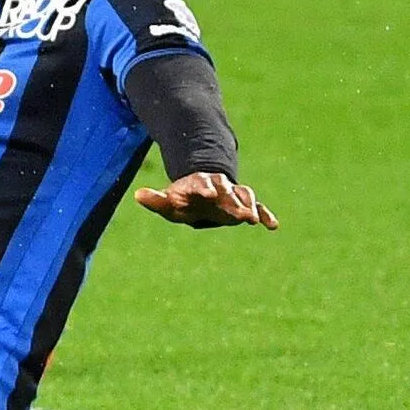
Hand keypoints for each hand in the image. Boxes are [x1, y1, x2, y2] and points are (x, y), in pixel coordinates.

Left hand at [135, 171, 278, 230]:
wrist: (202, 193)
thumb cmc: (184, 199)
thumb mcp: (169, 202)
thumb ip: (155, 200)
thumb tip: (137, 195)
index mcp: (199, 184)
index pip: (202, 183)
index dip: (205, 188)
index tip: (209, 194)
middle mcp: (219, 186)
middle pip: (227, 189)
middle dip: (233, 199)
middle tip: (240, 213)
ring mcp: (233, 194)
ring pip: (244, 194)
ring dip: (249, 205)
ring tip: (252, 220)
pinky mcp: (243, 204)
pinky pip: (257, 207)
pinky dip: (265, 214)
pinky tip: (272, 226)